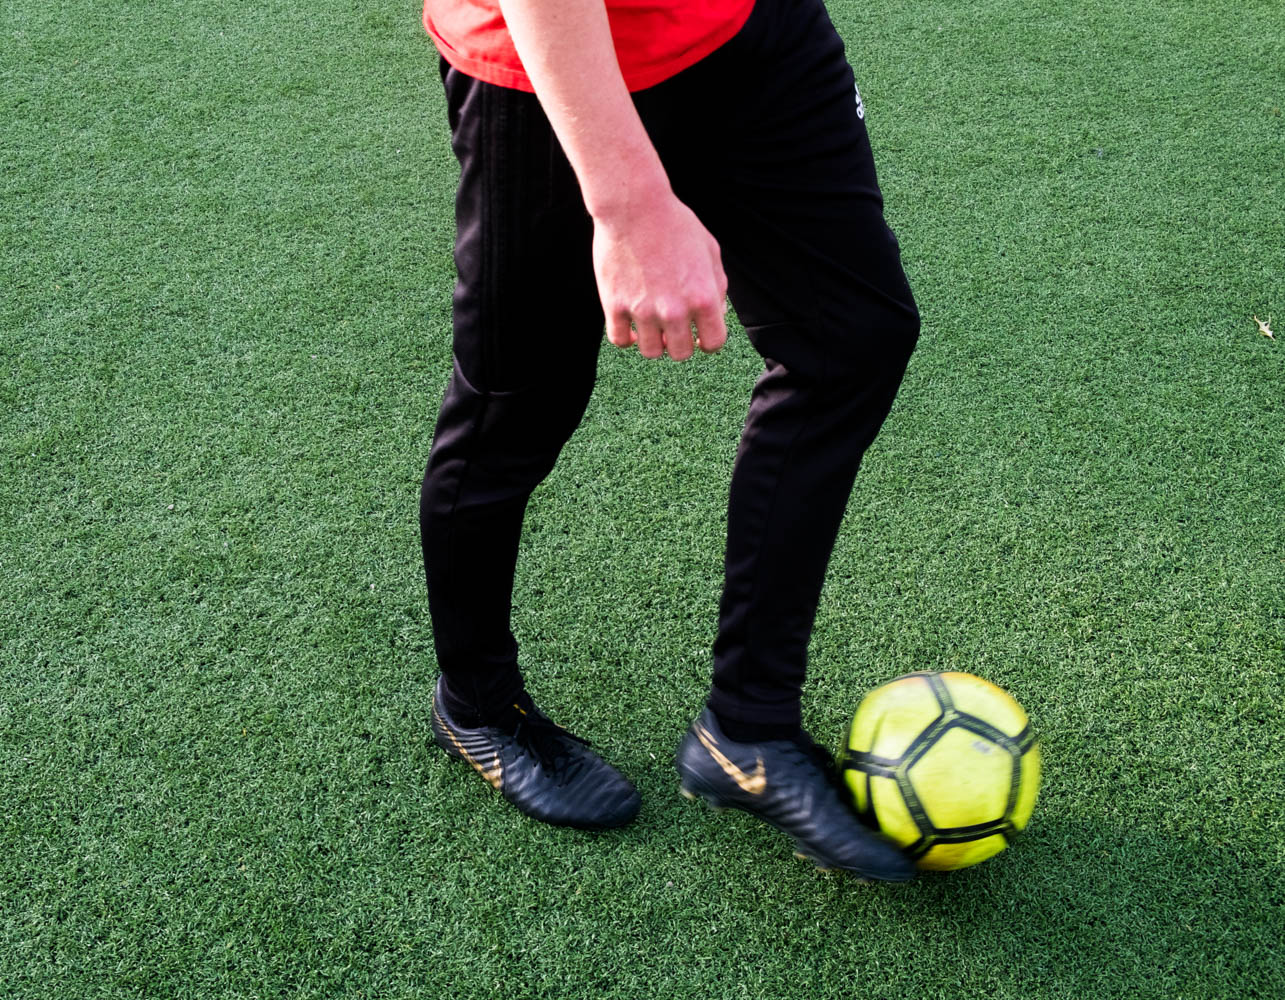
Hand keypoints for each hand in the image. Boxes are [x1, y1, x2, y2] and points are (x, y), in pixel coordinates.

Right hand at [593, 190, 728, 360]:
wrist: (634, 206)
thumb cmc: (675, 224)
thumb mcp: (710, 251)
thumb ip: (717, 286)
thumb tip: (717, 313)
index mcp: (703, 298)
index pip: (713, 343)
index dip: (707, 342)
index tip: (698, 335)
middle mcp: (674, 310)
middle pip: (680, 353)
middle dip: (679, 343)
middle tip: (673, 328)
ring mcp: (643, 310)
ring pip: (651, 352)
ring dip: (653, 342)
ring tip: (651, 325)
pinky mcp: (614, 305)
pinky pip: (619, 341)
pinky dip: (626, 339)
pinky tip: (630, 328)